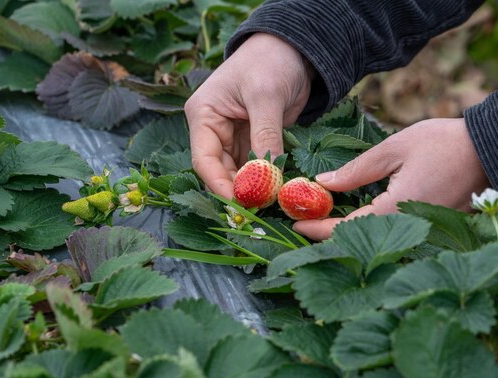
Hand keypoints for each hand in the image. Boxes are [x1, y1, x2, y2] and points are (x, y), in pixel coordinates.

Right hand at [184, 33, 312, 197]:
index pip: (204, 159)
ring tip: (271, 201)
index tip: (240, 203)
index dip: (219, 185)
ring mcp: (234, 137)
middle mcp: (214, 130)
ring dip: (253, 188)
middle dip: (238, 190)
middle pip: (219, 171)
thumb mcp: (266, 97)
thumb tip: (268, 175)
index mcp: (204, 115)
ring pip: (237, 173)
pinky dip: (264, 178)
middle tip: (260, 208)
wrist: (293, 49)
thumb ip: (265, 135)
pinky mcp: (253, 141)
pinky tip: (276, 190)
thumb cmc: (270, 62)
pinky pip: (255, 166)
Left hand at [294, 118, 490, 239]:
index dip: (316, 228)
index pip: (345, 229)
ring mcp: (420, 231)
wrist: (493, 150)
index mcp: (395, 211)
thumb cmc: (444, 144)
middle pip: (357, 239)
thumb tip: (321, 185)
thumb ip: (356, 171)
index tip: (294, 223)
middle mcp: (407, 229)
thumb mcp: (394, 149)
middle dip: (327, 232)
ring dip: (346, 230)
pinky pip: (392, 233)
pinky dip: (369, 227)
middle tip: (302, 219)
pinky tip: (354, 214)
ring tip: (321, 216)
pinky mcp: (430, 226)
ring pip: (375, 239)